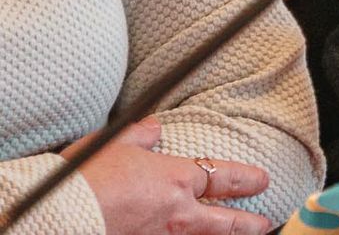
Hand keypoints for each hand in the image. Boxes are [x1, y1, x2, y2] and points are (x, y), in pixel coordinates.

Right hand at [65, 118, 273, 234]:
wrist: (58, 215)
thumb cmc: (84, 178)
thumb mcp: (114, 144)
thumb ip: (140, 136)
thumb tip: (154, 129)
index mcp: (176, 179)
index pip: (223, 177)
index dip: (247, 179)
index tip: (262, 181)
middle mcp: (177, 212)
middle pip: (224, 220)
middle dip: (248, 222)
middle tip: (264, 222)